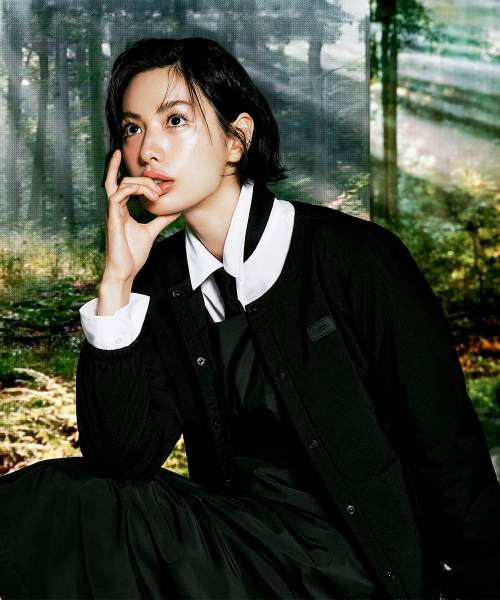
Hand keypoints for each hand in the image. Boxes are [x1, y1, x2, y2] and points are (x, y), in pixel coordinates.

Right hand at [99, 149, 180, 314]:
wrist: (125, 272)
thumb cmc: (133, 254)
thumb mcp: (151, 231)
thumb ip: (160, 219)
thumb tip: (174, 210)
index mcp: (120, 209)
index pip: (116, 183)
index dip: (115, 167)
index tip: (119, 152)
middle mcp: (114, 209)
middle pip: (122, 181)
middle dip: (142, 180)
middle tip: (160, 189)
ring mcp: (112, 213)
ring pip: (121, 186)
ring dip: (141, 185)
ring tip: (157, 195)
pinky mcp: (112, 220)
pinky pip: (117, 196)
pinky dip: (132, 191)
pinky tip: (148, 197)